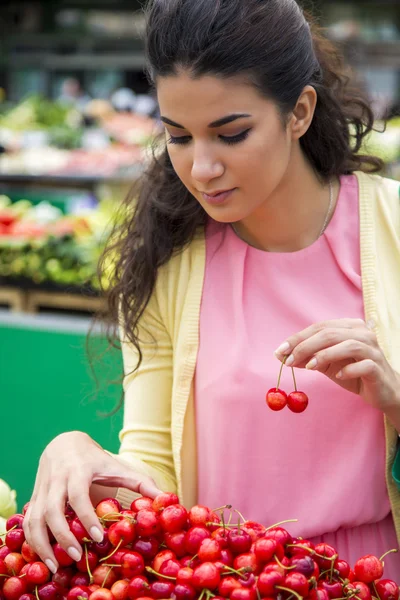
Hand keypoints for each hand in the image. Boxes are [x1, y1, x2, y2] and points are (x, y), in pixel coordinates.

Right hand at [23, 431, 162, 572]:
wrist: (65, 443)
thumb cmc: (96, 460)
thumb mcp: (117, 466)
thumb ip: (140, 482)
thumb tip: (166, 497)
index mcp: (78, 471)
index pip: (78, 495)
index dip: (86, 517)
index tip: (97, 537)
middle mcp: (57, 480)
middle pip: (53, 510)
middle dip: (63, 535)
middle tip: (77, 556)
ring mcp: (42, 490)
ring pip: (34, 518)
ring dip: (41, 544)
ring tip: (55, 565)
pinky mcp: (34, 498)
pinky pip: (27, 522)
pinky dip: (31, 541)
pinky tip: (43, 556)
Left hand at [274, 318, 399, 411]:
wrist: (382, 390)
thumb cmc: (353, 373)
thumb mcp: (325, 364)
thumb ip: (305, 358)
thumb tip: (279, 355)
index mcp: (349, 326)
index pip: (319, 327)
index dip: (298, 338)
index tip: (280, 351)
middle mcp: (362, 333)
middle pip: (330, 333)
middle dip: (305, 346)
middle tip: (288, 360)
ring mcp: (373, 349)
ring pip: (347, 345)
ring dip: (324, 355)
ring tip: (309, 367)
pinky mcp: (379, 367)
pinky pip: (363, 365)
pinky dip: (348, 370)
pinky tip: (338, 376)